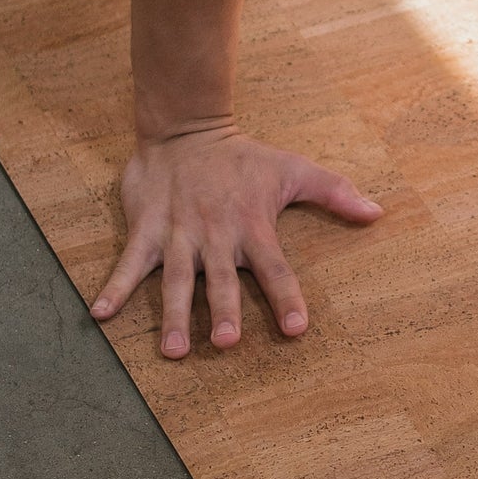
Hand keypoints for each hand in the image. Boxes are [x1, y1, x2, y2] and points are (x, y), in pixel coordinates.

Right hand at [88, 122, 382, 357]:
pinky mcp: (146, 229)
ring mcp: (178, 233)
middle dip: (223, 310)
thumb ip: (335, 192)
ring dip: (173, 313)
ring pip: (176, 279)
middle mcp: (216, 234)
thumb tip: (377, 212)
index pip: (276, 267)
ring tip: (172, 350)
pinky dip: (114, 287)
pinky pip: (129, 262)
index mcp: (252, 225)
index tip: (296, 329)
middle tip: (225, 342)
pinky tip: (100, 316)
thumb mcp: (292, 169)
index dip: (286, 298)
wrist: (186, 128)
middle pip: (222, 279)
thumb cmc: (243, 158)